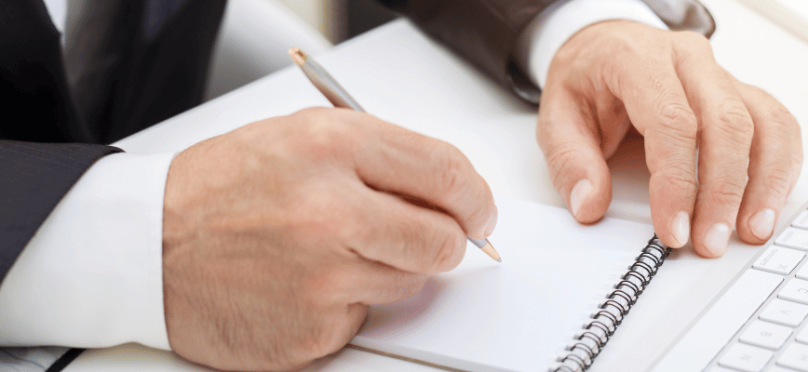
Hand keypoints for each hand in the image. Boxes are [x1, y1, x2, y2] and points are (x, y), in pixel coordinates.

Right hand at [161, 108, 496, 370]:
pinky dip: (346, 304)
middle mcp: (333, 211)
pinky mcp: (314, 328)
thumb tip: (451, 192)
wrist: (146, 246)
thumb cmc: (219, 190)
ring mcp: (324, 276)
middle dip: (444, 241)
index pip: (448, 174)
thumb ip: (381, 157)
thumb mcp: (300, 137)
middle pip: (444, 240)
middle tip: (423, 237)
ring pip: (410, 282)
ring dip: (386, 270)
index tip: (476, 209)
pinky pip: (365, 317)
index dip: (475, 197)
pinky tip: (302, 284)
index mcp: (334, 148)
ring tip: (330, 253)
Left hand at [538, 21, 801, 256]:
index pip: (671, 120)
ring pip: (763, 123)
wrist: (607, 46)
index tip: (674, 228)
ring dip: (762, 184)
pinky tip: (768, 206)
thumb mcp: (557, 115)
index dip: (677, 181)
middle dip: (721, 192)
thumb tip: (589, 204)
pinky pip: (778, 127)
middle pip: (725, 123)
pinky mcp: (743, 94)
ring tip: (749, 230)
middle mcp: (689, 61)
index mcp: (638, 59)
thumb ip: (570, 161)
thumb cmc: (589, 79)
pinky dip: (781, 169)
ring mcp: (722, 75)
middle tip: (709, 241)